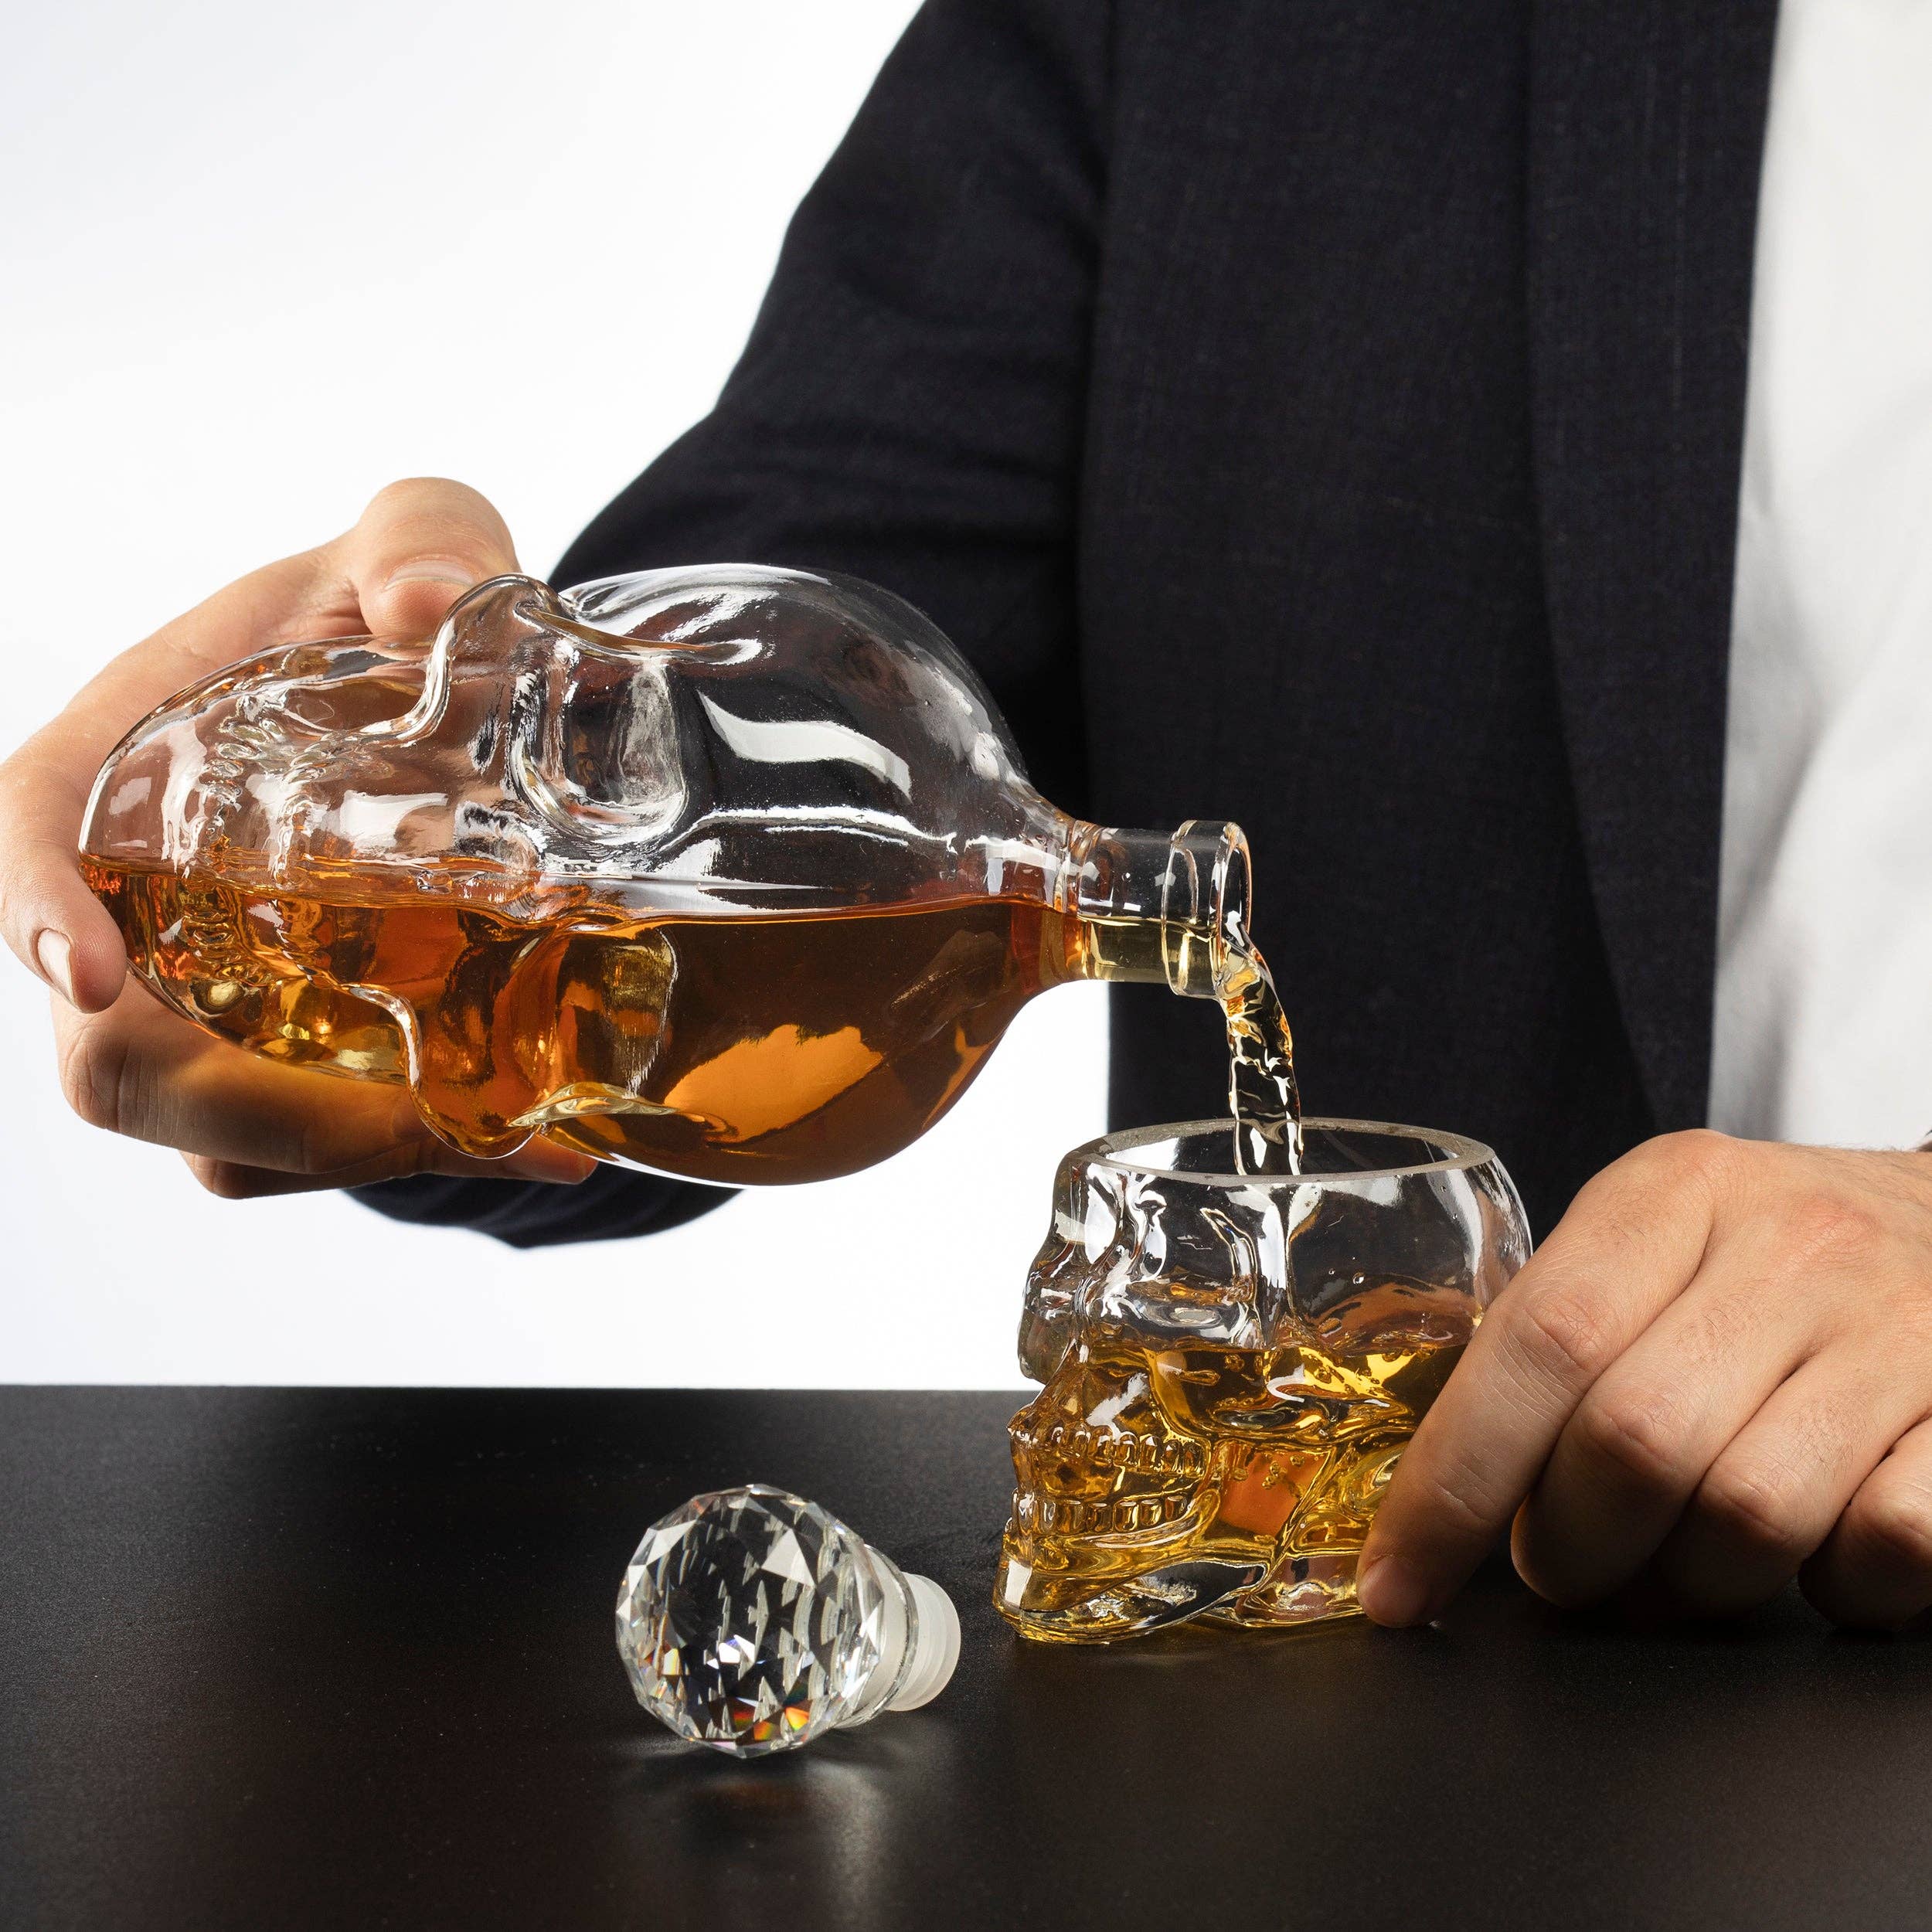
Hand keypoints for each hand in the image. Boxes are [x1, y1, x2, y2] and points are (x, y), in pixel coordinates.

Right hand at [0, 478, 595, 1196]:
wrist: (440, 684)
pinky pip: (304, 1147)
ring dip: (355, 1156)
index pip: (23, 837)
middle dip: (263, 1109)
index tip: (93, 972)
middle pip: (119, 1059)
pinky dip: (400, 1155)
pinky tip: (540, 1133)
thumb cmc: (383, 605)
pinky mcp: (283, 1050)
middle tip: (438, 1109)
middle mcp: (133, 905)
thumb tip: (432, 602)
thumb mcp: (411, 539)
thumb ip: (423, 538)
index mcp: (109, 770)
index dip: (32, 909)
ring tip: (524, 1134)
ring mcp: (203, 995)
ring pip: (221, 1138)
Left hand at [1360, 1131, 1931, 1629]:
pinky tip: (1811, 1550)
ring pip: (1746, 1516)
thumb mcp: (1656, 1233)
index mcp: (1674, 1193)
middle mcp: (1789, 1248)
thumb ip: (1559, 1326)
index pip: (1538, 1344)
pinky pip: (1883, 1548)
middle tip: (1559, 1561)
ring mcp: (1896, 1330)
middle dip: (1567, 1547)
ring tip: (1672, 1564)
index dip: (1454, 1482)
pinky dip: (1831, 1585)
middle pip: (1633, 1444)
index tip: (1399, 1578)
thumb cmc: (1776, 1250)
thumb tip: (1440, 1484)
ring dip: (1685, 1583)